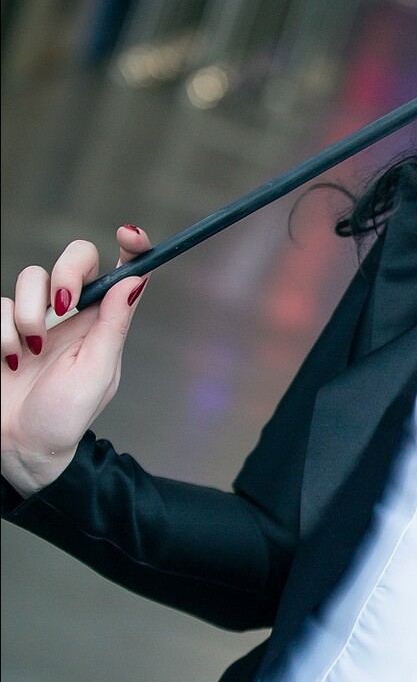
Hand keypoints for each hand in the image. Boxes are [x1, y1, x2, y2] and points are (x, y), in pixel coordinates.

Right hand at [1, 226, 151, 497]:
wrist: (18, 448)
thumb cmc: (65, 419)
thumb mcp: (96, 373)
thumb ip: (113, 325)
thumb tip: (137, 280)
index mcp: (103, 323)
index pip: (123, 273)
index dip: (131, 247)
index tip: (126, 233)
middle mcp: (72, 314)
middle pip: (75, 258)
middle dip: (66, 269)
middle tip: (62, 302)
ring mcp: (35, 318)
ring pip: (30, 276)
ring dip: (28, 312)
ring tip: (29, 350)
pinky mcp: (2, 326)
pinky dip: (2, 331)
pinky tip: (9, 359)